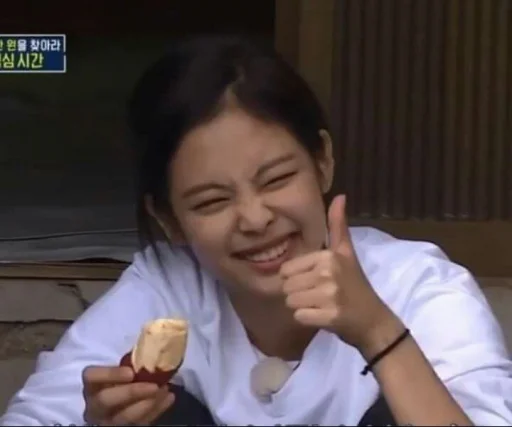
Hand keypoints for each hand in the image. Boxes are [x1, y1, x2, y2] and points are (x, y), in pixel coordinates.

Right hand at [82, 365, 174, 425]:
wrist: (125, 401)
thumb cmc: (124, 379)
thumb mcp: (122, 371)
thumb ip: (130, 364)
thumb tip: (152, 345)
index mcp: (92, 385)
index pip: (91, 376)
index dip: (110, 374)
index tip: (131, 371)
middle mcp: (95, 405)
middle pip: (106, 400)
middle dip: (132, 392)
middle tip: (154, 385)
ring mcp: (108, 420)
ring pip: (124, 417)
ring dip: (148, 403)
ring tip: (164, 389)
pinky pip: (140, 423)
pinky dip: (156, 410)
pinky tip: (168, 397)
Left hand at [281, 194, 398, 353]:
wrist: (373, 319)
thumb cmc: (355, 284)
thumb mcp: (346, 252)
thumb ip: (337, 225)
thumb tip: (340, 196)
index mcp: (328, 256)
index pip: (287, 269)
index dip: (297, 278)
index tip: (316, 281)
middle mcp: (328, 273)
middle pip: (286, 287)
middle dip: (299, 293)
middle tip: (319, 295)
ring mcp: (329, 296)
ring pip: (290, 302)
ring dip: (302, 307)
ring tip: (321, 305)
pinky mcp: (329, 317)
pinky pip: (299, 317)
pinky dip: (307, 320)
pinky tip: (323, 317)